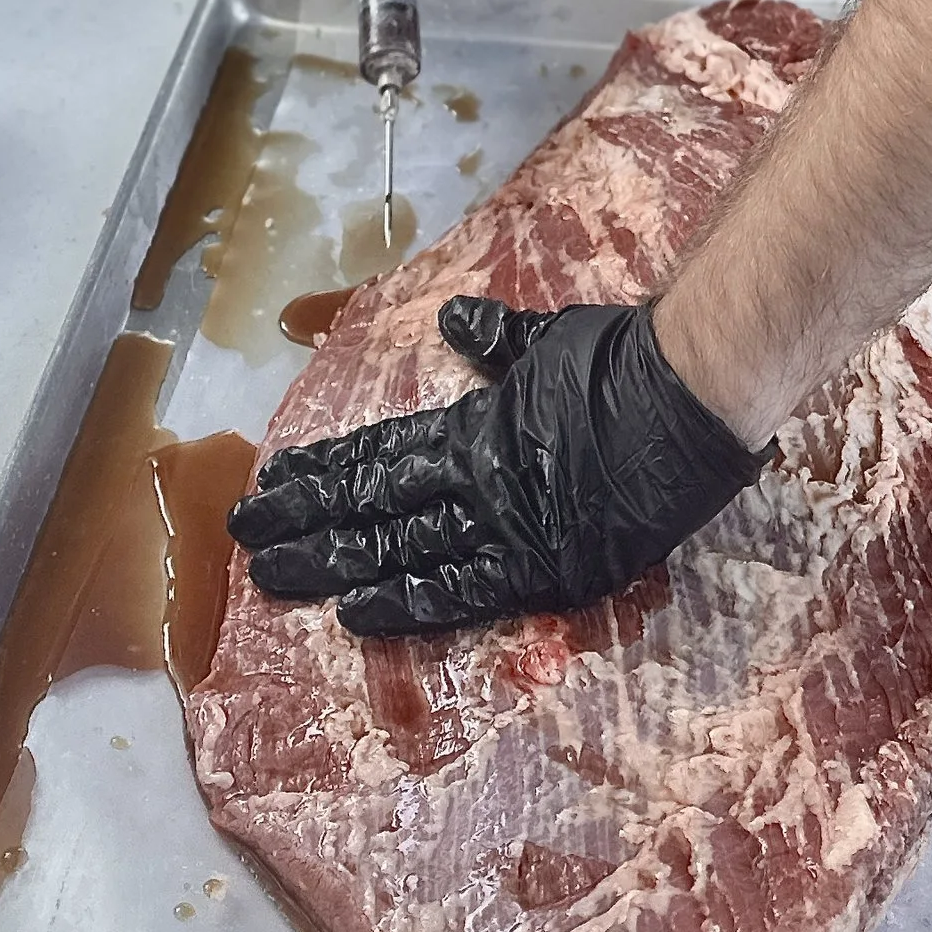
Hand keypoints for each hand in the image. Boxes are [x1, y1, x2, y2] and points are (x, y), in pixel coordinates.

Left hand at [226, 294, 764, 635]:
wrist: (689, 398)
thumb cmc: (624, 362)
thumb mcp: (547, 339)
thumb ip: (496, 339)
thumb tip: (456, 319)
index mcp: (475, 424)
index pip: (379, 452)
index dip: (321, 469)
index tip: (270, 482)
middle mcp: (475, 477)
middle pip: (372, 503)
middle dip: (305, 519)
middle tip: (243, 537)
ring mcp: (505, 526)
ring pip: (398, 547)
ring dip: (332, 562)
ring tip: (273, 575)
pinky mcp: (542, 568)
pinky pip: (460, 592)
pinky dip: (407, 603)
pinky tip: (355, 613)